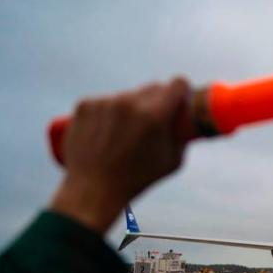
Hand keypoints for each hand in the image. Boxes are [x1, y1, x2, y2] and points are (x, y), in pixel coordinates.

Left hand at [49, 77, 190, 233]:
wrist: (92, 188)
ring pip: (129, 95)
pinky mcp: (86, 104)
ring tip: (125, 135)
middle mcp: (129, 103)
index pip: (177, 84)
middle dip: (158, 101)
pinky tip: (107, 133)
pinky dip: (110, 112)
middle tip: (154, 121)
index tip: (180, 100)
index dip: (182, 92)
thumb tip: (187, 120)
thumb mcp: (173, 161)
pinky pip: (106, 101)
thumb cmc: (137, 178)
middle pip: (153, 87)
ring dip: (132, 108)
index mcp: (155, 116)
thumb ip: (181, 135)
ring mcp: (105, 102)